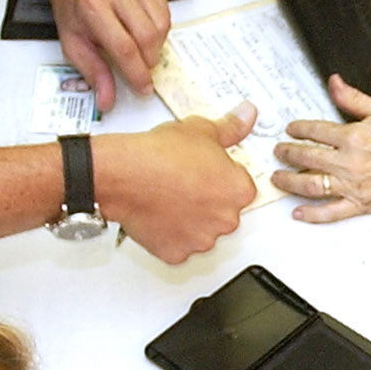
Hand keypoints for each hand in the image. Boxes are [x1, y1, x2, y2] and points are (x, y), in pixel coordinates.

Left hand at [39, 0, 170, 109]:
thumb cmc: (73, 4)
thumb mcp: (72, 41)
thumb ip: (93, 72)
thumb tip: (107, 100)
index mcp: (92, 6)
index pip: (125, 48)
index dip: (137, 73)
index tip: (143, 87)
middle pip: (148, 37)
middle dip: (149, 61)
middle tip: (140, 67)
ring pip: (162, 24)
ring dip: (156, 45)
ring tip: (140, 46)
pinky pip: (166, 9)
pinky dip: (160, 25)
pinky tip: (144, 26)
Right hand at [97, 107, 257, 262]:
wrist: (123, 174)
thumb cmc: (160, 155)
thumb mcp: (201, 130)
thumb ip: (231, 128)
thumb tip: (247, 116)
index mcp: (239, 190)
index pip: (240, 187)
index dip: (220, 177)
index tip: (205, 171)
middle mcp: (226, 220)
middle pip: (223, 212)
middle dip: (207, 201)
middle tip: (184, 184)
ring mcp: (201, 240)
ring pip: (201, 231)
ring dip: (190, 220)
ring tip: (169, 198)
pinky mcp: (176, 253)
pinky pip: (178, 246)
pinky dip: (169, 235)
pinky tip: (159, 215)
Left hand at [271, 74, 370, 221]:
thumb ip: (353, 98)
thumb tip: (334, 84)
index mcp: (354, 137)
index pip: (315, 131)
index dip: (297, 128)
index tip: (291, 129)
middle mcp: (350, 162)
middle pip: (307, 157)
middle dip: (287, 153)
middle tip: (280, 151)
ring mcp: (353, 185)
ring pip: (311, 185)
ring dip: (289, 182)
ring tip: (278, 178)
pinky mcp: (360, 204)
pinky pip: (331, 212)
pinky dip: (312, 214)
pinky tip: (298, 212)